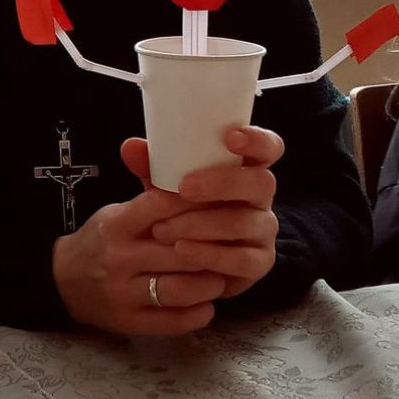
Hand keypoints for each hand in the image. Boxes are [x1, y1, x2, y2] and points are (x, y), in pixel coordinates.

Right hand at [53, 163, 228, 336]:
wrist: (61, 282)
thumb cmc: (102, 241)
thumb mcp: (118, 212)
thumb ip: (152, 196)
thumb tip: (189, 163)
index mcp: (117, 225)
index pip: (162, 207)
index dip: (197, 203)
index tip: (222, 201)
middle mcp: (119, 258)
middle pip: (179, 251)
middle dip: (212, 246)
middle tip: (232, 244)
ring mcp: (123, 294)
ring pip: (180, 289)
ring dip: (209, 283)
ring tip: (220, 275)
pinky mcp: (129, 323)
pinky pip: (173, 322)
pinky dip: (197, 313)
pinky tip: (206, 303)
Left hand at [143, 127, 283, 298]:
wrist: (186, 260)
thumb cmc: (181, 210)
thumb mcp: (166, 186)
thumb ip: (153, 166)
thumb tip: (130, 147)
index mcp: (246, 168)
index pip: (268, 147)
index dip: (257, 139)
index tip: (230, 136)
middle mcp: (261, 197)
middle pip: (262, 183)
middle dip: (223, 183)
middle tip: (184, 187)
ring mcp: (264, 230)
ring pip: (245, 222)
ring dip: (202, 224)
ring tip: (164, 228)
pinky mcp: (259, 262)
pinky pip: (242, 259)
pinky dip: (209, 255)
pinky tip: (182, 250)